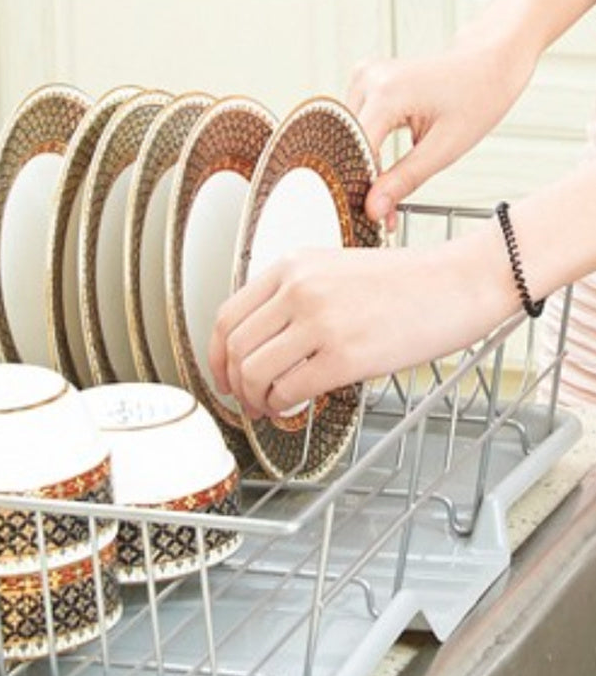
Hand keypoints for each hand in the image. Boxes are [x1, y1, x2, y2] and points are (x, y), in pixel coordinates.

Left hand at [209, 236, 514, 419]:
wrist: (460, 282)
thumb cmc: (406, 282)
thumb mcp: (334, 270)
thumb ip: (292, 297)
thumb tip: (260, 343)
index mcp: (291, 266)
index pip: (226, 316)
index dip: (216, 355)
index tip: (222, 373)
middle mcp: (298, 289)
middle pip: (235, 348)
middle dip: (232, 384)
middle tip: (244, 400)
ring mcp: (320, 321)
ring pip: (255, 373)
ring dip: (255, 400)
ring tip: (268, 408)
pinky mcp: (345, 355)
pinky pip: (290, 391)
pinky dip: (282, 407)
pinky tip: (293, 409)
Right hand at [347, 35, 534, 230]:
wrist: (489, 62)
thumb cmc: (478, 96)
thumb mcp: (445, 147)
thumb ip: (404, 179)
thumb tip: (373, 208)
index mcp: (387, 92)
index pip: (357, 150)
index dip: (363, 186)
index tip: (374, 216)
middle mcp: (368, 79)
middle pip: (349, 145)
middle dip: (365, 179)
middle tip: (384, 212)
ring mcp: (363, 76)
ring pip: (347, 138)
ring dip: (365, 165)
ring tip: (389, 185)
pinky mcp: (363, 81)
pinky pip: (355, 125)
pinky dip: (368, 148)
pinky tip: (385, 161)